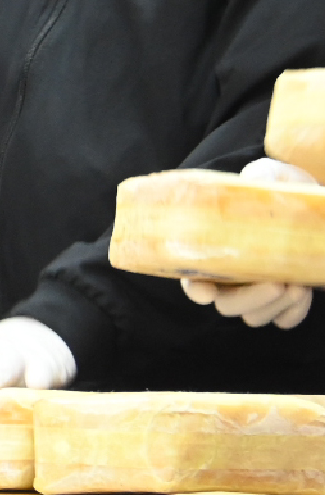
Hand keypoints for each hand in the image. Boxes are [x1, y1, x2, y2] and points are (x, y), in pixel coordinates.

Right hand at [179, 158, 316, 328]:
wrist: (301, 201)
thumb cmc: (274, 185)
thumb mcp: (265, 174)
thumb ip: (257, 177)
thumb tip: (254, 182)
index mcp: (208, 249)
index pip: (190, 278)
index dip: (195, 289)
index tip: (206, 291)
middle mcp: (226, 277)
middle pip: (225, 306)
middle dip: (250, 300)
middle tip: (277, 282)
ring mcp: (252, 292)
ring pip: (254, 318)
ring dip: (275, 306)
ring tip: (298, 284)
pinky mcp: (280, 301)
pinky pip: (282, 320)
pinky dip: (294, 313)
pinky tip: (304, 291)